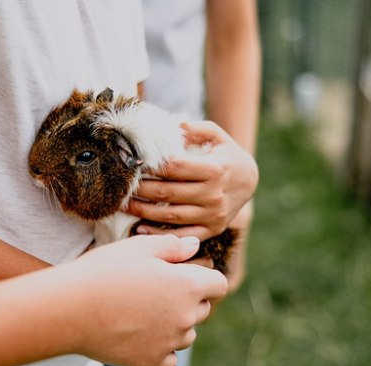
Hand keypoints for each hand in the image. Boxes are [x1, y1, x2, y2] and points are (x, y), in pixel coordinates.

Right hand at [66, 234, 227, 365]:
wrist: (70, 308)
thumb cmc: (104, 271)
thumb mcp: (138, 248)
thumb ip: (172, 246)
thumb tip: (194, 246)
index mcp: (188, 285)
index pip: (218, 284)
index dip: (203, 277)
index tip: (182, 274)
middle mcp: (186, 317)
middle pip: (203, 309)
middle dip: (188, 300)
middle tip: (153, 291)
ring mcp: (170, 342)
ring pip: (186, 335)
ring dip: (174, 325)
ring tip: (141, 312)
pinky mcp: (152, 362)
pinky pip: (169, 358)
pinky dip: (160, 348)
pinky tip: (138, 334)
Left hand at [126, 121, 257, 241]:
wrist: (250, 181)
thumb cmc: (226, 155)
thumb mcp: (216, 136)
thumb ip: (194, 129)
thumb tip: (171, 125)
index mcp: (215, 170)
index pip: (175, 169)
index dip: (151, 167)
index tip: (132, 164)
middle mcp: (214, 195)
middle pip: (168, 193)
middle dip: (141, 189)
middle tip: (120, 186)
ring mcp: (213, 215)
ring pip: (171, 216)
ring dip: (143, 212)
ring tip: (123, 205)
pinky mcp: (212, 229)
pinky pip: (182, 235)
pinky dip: (160, 234)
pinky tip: (140, 228)